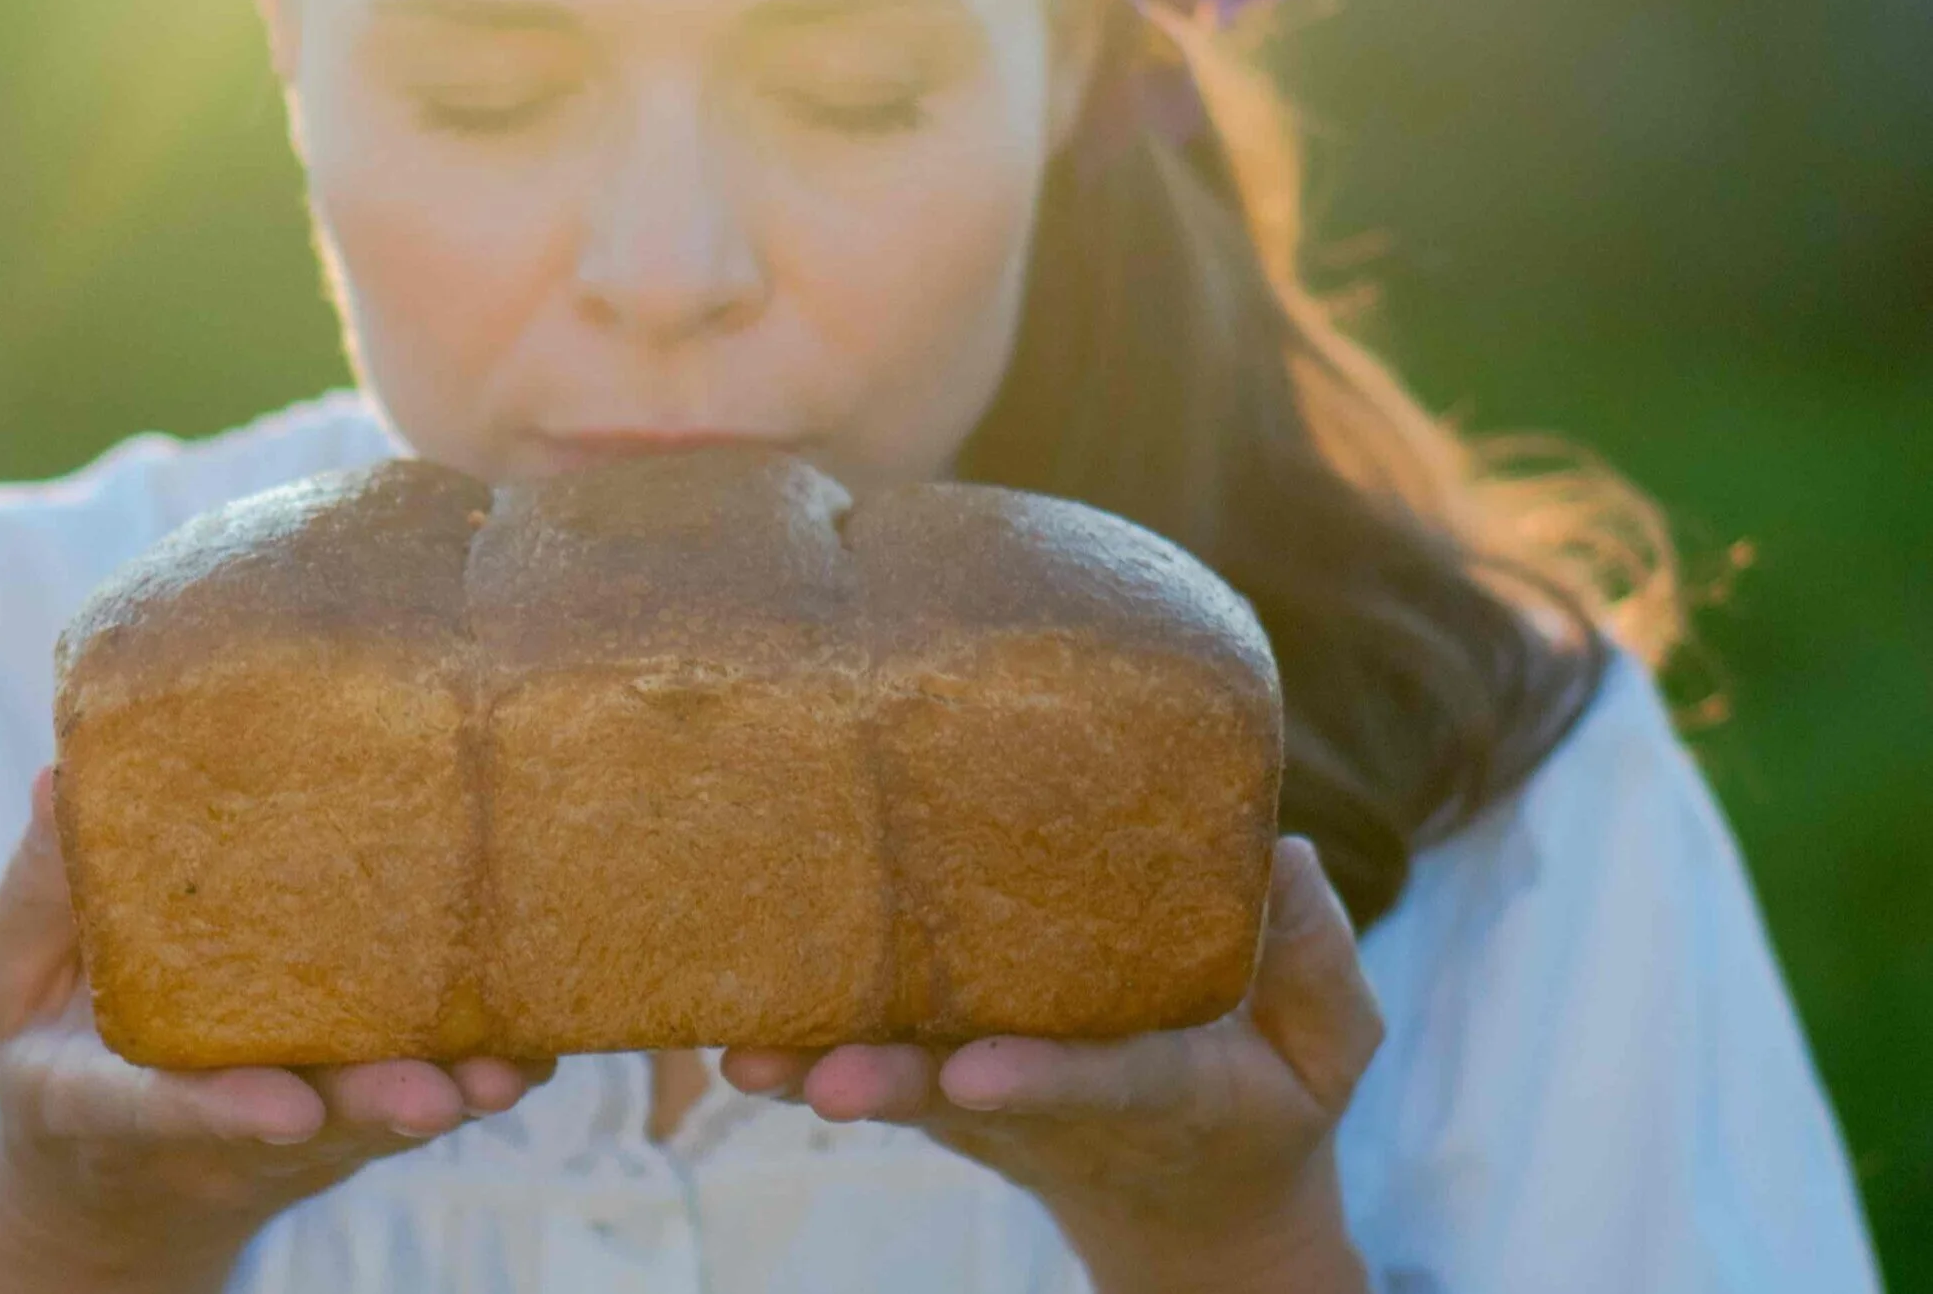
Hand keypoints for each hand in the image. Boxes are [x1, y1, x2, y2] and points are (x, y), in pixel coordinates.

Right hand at [0, 766, 556, 1293]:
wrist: (112, 1184)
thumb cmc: (59, 1053)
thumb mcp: (5, 984)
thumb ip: (38, 893)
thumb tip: (63, 776)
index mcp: (112, 1103)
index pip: (169, 1113)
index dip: (228, 1110)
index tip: (286, 1111)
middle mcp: (225, 1126)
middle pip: (314, 1129)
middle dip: (380, 1108)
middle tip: (441, 1095)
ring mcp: (305, 1129)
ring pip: (388, 1119)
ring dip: (455, 1089)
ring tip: (511, 1066)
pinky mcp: (361, 1113)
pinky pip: (437, 1090)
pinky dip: (491, 1061)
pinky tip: (542, 1024)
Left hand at [719, 836, 1382, 1293]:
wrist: (1192, 1205)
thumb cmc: (1265, 1096)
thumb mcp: (1330, 1048)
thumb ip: (1318, 960)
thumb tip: (1280, 856)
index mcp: (1158, 1091)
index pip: (1095, 1085)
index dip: (1036, 1077)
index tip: (975, 1073)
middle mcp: (1051, 1105)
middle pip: (958, 1096)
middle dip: (885, 1085)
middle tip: (814, 1083)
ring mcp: (986, 1099)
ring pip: (895, 1083)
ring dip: (817, 1067)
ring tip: (742, 1056)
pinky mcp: (944, 1079)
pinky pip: (871, 1054)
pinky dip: (805, 1040)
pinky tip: (732, 1014)